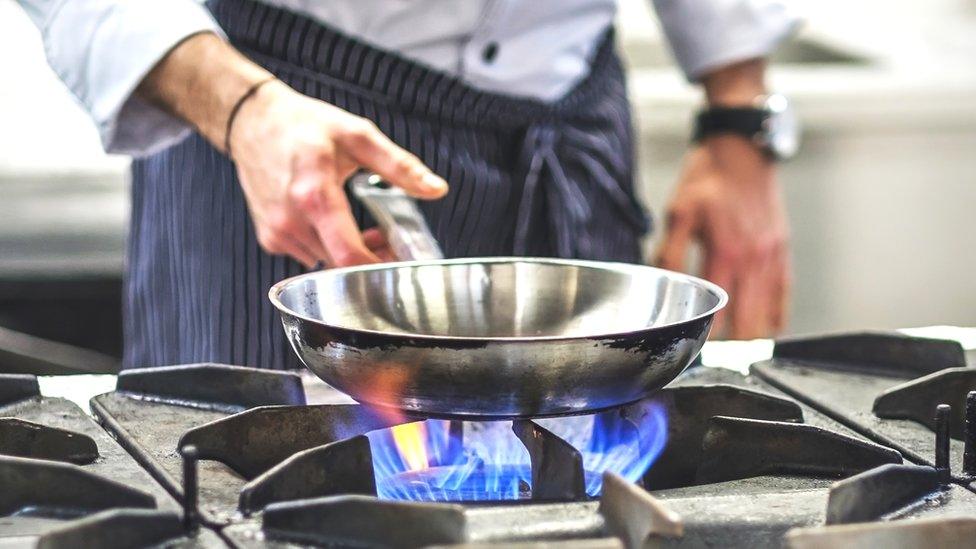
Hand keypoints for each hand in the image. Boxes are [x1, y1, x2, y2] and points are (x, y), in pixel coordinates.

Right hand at [228, 81, 446, 266]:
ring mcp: (277, 232)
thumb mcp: (357, 136)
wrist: (252, 121)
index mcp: (314, 195)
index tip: (400, 262)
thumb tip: (436, 189)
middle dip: (370, 258)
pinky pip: (307, 256)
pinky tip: (333, 226)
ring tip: (362, 229)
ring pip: (325, 264)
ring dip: (347, 255)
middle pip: (341, 265)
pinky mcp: (269, 238)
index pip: (349, 256)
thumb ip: (399, 166)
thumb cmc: (303, 125)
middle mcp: (291, 220)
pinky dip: (326, 249)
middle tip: (387, 238)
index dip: (380, 268)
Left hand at [655, 137, 790, 338]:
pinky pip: (784, 293)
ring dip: (754, 334)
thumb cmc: (708, 178)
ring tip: (738, 354)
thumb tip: (659, 284)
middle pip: (749, 322)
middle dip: (734, 347)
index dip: (708, 336)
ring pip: (769, 312)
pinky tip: (766, 328)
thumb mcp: (678, 212)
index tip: (696, 352)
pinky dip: (775, 314)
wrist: (742, 150)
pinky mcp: (782, 249)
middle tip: (718, 361)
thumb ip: (669, 252)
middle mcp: (753, 259)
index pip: (718, 311)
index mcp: (725, 252)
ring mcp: (772, 256)